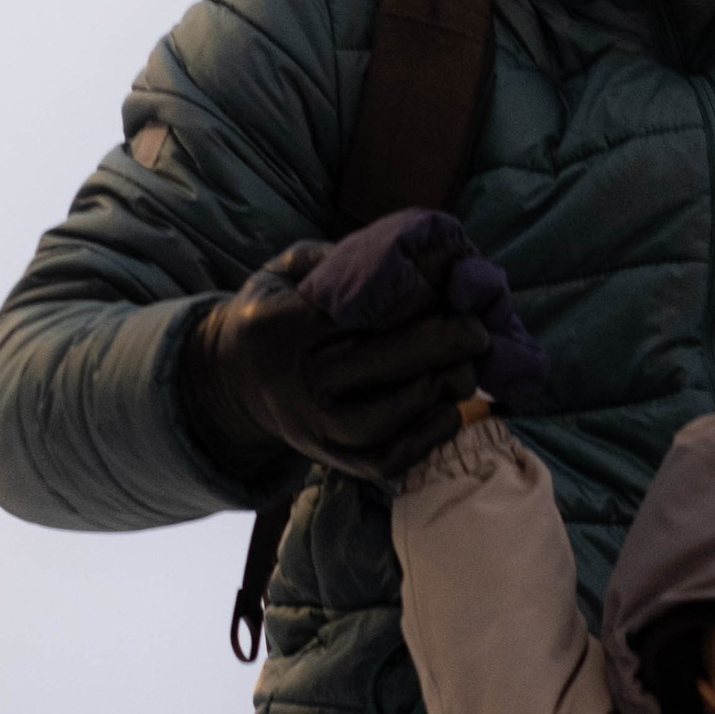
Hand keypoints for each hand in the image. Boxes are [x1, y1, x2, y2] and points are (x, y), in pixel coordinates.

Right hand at [178, 211, 548, 487]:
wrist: (238, 379)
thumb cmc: (282, 311)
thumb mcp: (290, 271)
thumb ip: (340, 258)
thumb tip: (412, 252)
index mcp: (281, 327)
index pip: (358, 312)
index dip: (413, 298)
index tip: (449, 286)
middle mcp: (295, 383)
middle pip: (378, 364)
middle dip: (441, 343)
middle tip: (476, 329)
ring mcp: (314, 429)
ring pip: (388, 416)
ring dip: (438, 388)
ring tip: (464, 366)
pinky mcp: (335, 461)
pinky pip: (390, 458)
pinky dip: (429, 435)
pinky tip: (450, 407)